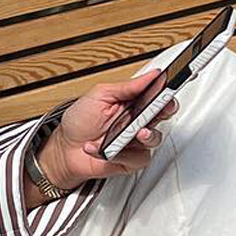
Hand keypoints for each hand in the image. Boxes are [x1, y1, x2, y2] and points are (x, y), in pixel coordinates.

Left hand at [39, 66, 176, 190]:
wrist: (64, 149)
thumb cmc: (79, 122)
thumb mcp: (99, 95)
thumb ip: (127, 87)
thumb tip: (150, 75)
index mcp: (132, 103)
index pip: (157, 95)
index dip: (168, 90)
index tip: (171, 85)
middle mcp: (137, 121)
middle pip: (163, 115)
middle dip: (165, 110)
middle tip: (160, 108)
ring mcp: (134, 141)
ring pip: (154, 138)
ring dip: (145, 135)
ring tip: (134, 132)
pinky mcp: (130, 160)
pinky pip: (138, 158)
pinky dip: (120, 154)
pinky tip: (105, 149)